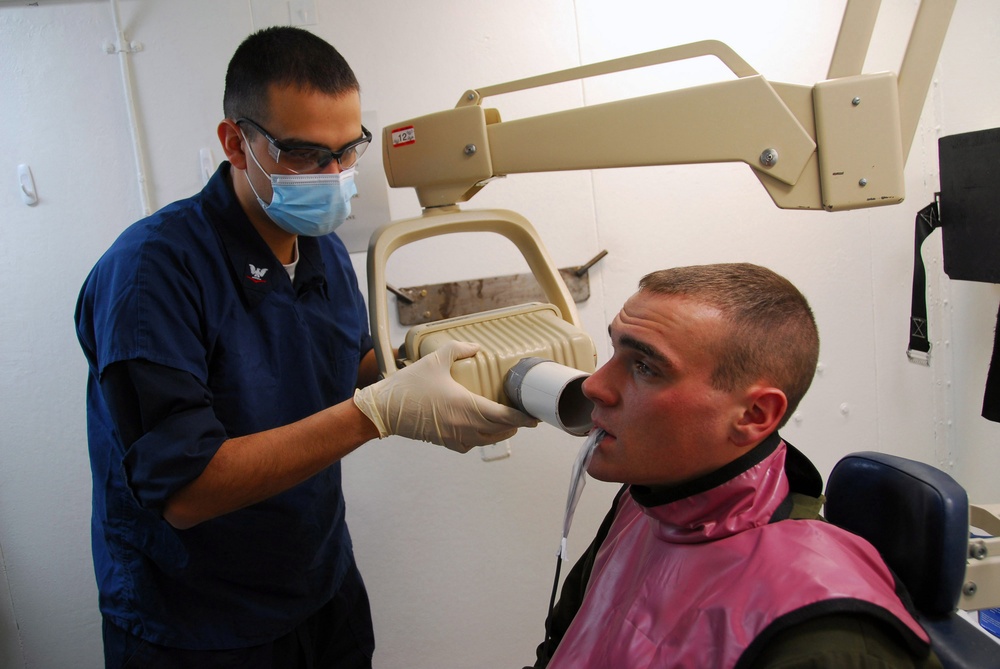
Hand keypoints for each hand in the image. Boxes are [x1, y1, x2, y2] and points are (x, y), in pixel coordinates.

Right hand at [354, 341, 537, 452]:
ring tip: (508, 422)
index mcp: (466, 406)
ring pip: (488, 440)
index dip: (522, 418)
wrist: (385, 410)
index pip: (504, 417)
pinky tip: (481, 428)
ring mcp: (456, 437)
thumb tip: (476, 347)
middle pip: (500, 431)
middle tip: (526, 415)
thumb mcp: (434, 360)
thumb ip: (458, 349)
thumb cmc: (409, 386)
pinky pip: (472, 444)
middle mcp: (464, 426)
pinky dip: (482, 438)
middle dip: (516, 425)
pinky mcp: (446, 443)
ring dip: (501, 432)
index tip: (534, 416)